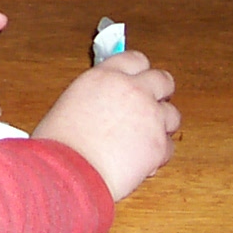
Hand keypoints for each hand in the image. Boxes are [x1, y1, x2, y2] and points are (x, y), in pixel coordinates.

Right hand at [32, 50, 180, 200]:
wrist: (69, 172)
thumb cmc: (59, 144)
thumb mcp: (70, 104)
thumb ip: (95, 98)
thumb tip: (104, 106)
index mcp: (105, 76)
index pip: (134, 59)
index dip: (139, 71)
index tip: (139, 80)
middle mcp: (132, 90)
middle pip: (162, 79)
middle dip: (161, 92)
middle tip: (152, 105)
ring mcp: (149, 116)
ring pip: (172, 114)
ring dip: (162, 125)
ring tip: (145, 138)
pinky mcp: (159, 144)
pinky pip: (169, 146)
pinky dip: (158, 154)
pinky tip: (142, 162)